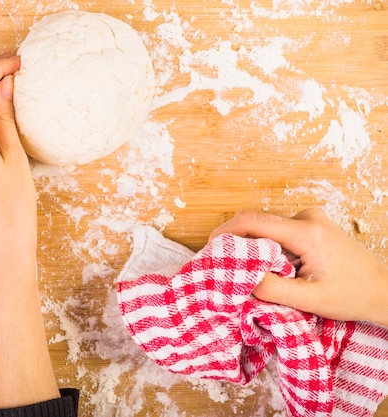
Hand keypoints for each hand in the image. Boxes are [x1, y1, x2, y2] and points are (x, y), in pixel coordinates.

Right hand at [210, 209, 387, 326]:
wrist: (382, 291)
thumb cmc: (351, 296)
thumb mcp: (307, 299)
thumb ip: (269, 288)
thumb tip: (236, 278)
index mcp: (306, 232)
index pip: (253, 221)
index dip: (225, 232)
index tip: (209, 249)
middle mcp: (307, 217)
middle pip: (257, 222)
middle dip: (236, 243)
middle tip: (223, 265)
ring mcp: (310, 219)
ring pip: (266, 228)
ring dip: (252, 247)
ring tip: (246, 272)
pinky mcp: (311, 225)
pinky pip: (277, 231)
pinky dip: (266, 248)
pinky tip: (267, 268)